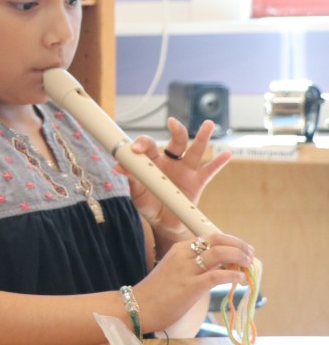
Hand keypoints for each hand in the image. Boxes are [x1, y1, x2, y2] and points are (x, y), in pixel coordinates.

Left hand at [121, 117, 230, 238]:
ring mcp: (185, 171)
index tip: (135, 149)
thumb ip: (132, 178)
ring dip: (202, 137)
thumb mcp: (137, 193)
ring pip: (196, 151)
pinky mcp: (197, 182)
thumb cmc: (148, 204)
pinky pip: (209, 171)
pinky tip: (227, 154)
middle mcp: (170, 162)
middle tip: (172, 122)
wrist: (163, 222)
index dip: (142, 144)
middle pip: (176, 142)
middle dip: (176, 131)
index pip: (148, 146)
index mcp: (153, 161)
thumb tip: (118, 167)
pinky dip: (218, 163)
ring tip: (208, 124)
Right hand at [132, 232, 253, 333]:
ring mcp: (186, 270)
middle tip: (250, 256)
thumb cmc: (156, 293)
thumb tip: (223, 268)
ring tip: (249, 265)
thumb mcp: (175, 272)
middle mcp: (183, 255)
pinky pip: (217, 276)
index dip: (232, 242)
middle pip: (218, 240)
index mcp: (179, 249)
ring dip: (240, 257)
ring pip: (220, 253)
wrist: (137, 307)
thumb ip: (196, 267)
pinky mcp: (190, 287)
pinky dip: (233, 276)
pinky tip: (240, 280)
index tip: (244, 250)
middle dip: (239, 246)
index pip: (211, 238)